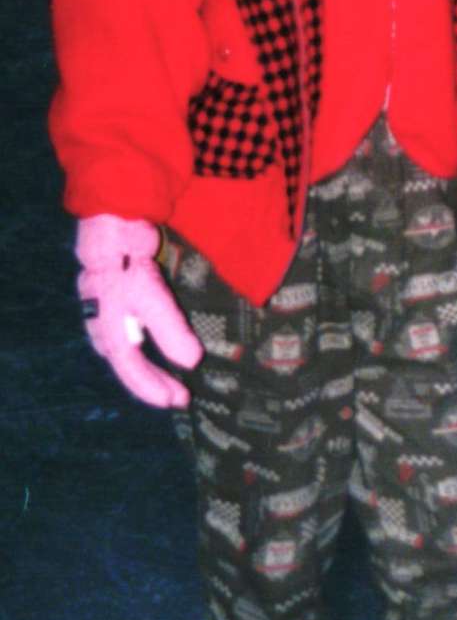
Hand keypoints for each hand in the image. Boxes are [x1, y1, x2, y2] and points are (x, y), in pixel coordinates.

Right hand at [75, 215, 203, 407]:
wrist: (113, 218)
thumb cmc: (127, 257)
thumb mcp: (151, 295)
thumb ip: (169, 328)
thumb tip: (191, 362)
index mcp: (107, 324)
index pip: (129, 365)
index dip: (150, 386)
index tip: (176, 401)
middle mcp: (101, 318)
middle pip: (126, 360)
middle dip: (152, 381)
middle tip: (180, 397)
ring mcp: (106, 305)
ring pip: (123, 347)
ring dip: (145, 367)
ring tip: (169, 383)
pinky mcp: (116, 293)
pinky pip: (126, 329)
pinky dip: (141, 346)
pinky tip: (155, 349)